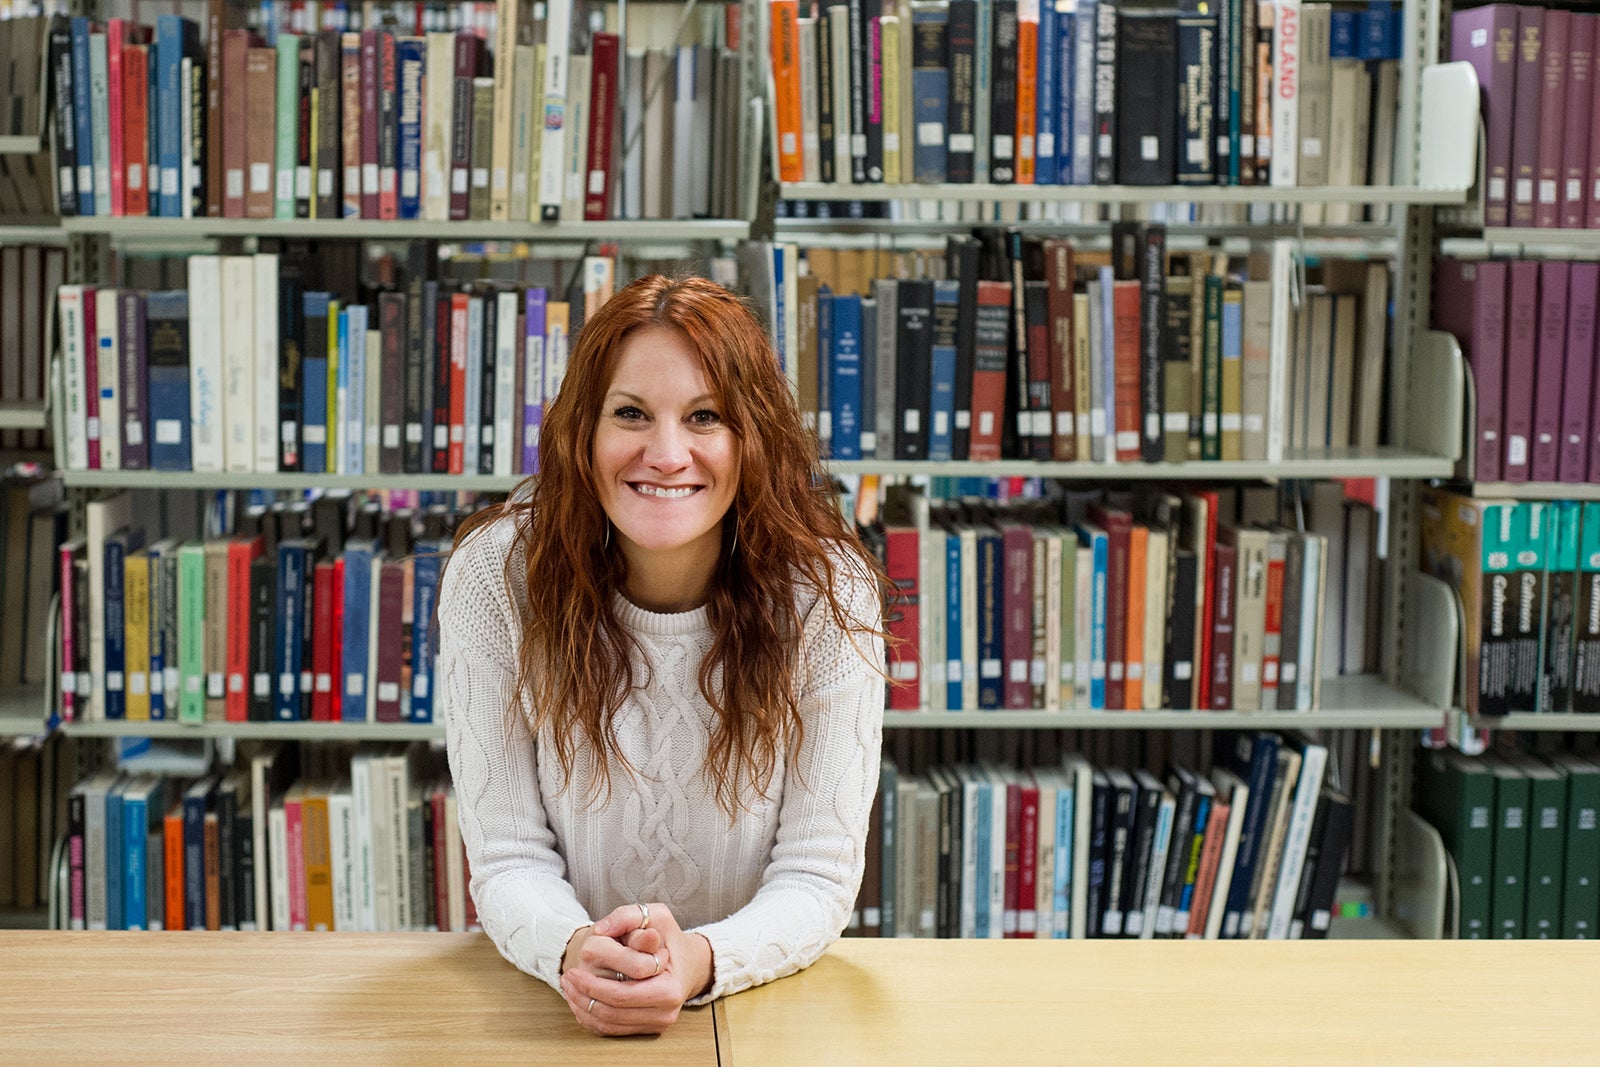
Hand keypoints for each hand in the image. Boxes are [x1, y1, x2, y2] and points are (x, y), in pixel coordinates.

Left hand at [559, 903, 713, 1036]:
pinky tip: (579, 1000)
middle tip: (567, 978)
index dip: (594, 982)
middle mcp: (666, 1009)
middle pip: (614, 1009)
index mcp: (670, 986)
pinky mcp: (648, 1029)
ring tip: (569, 988)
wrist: (686, 963)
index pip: (623, 991)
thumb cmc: (668, 938)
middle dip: (584, 995)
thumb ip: (628, 916)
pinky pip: (612, 1030)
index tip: (575, 967)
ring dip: (583, 1007)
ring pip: (610, 1023)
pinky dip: (591, 1017)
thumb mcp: (654, 915)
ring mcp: (658, 1022)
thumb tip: (603, 929)